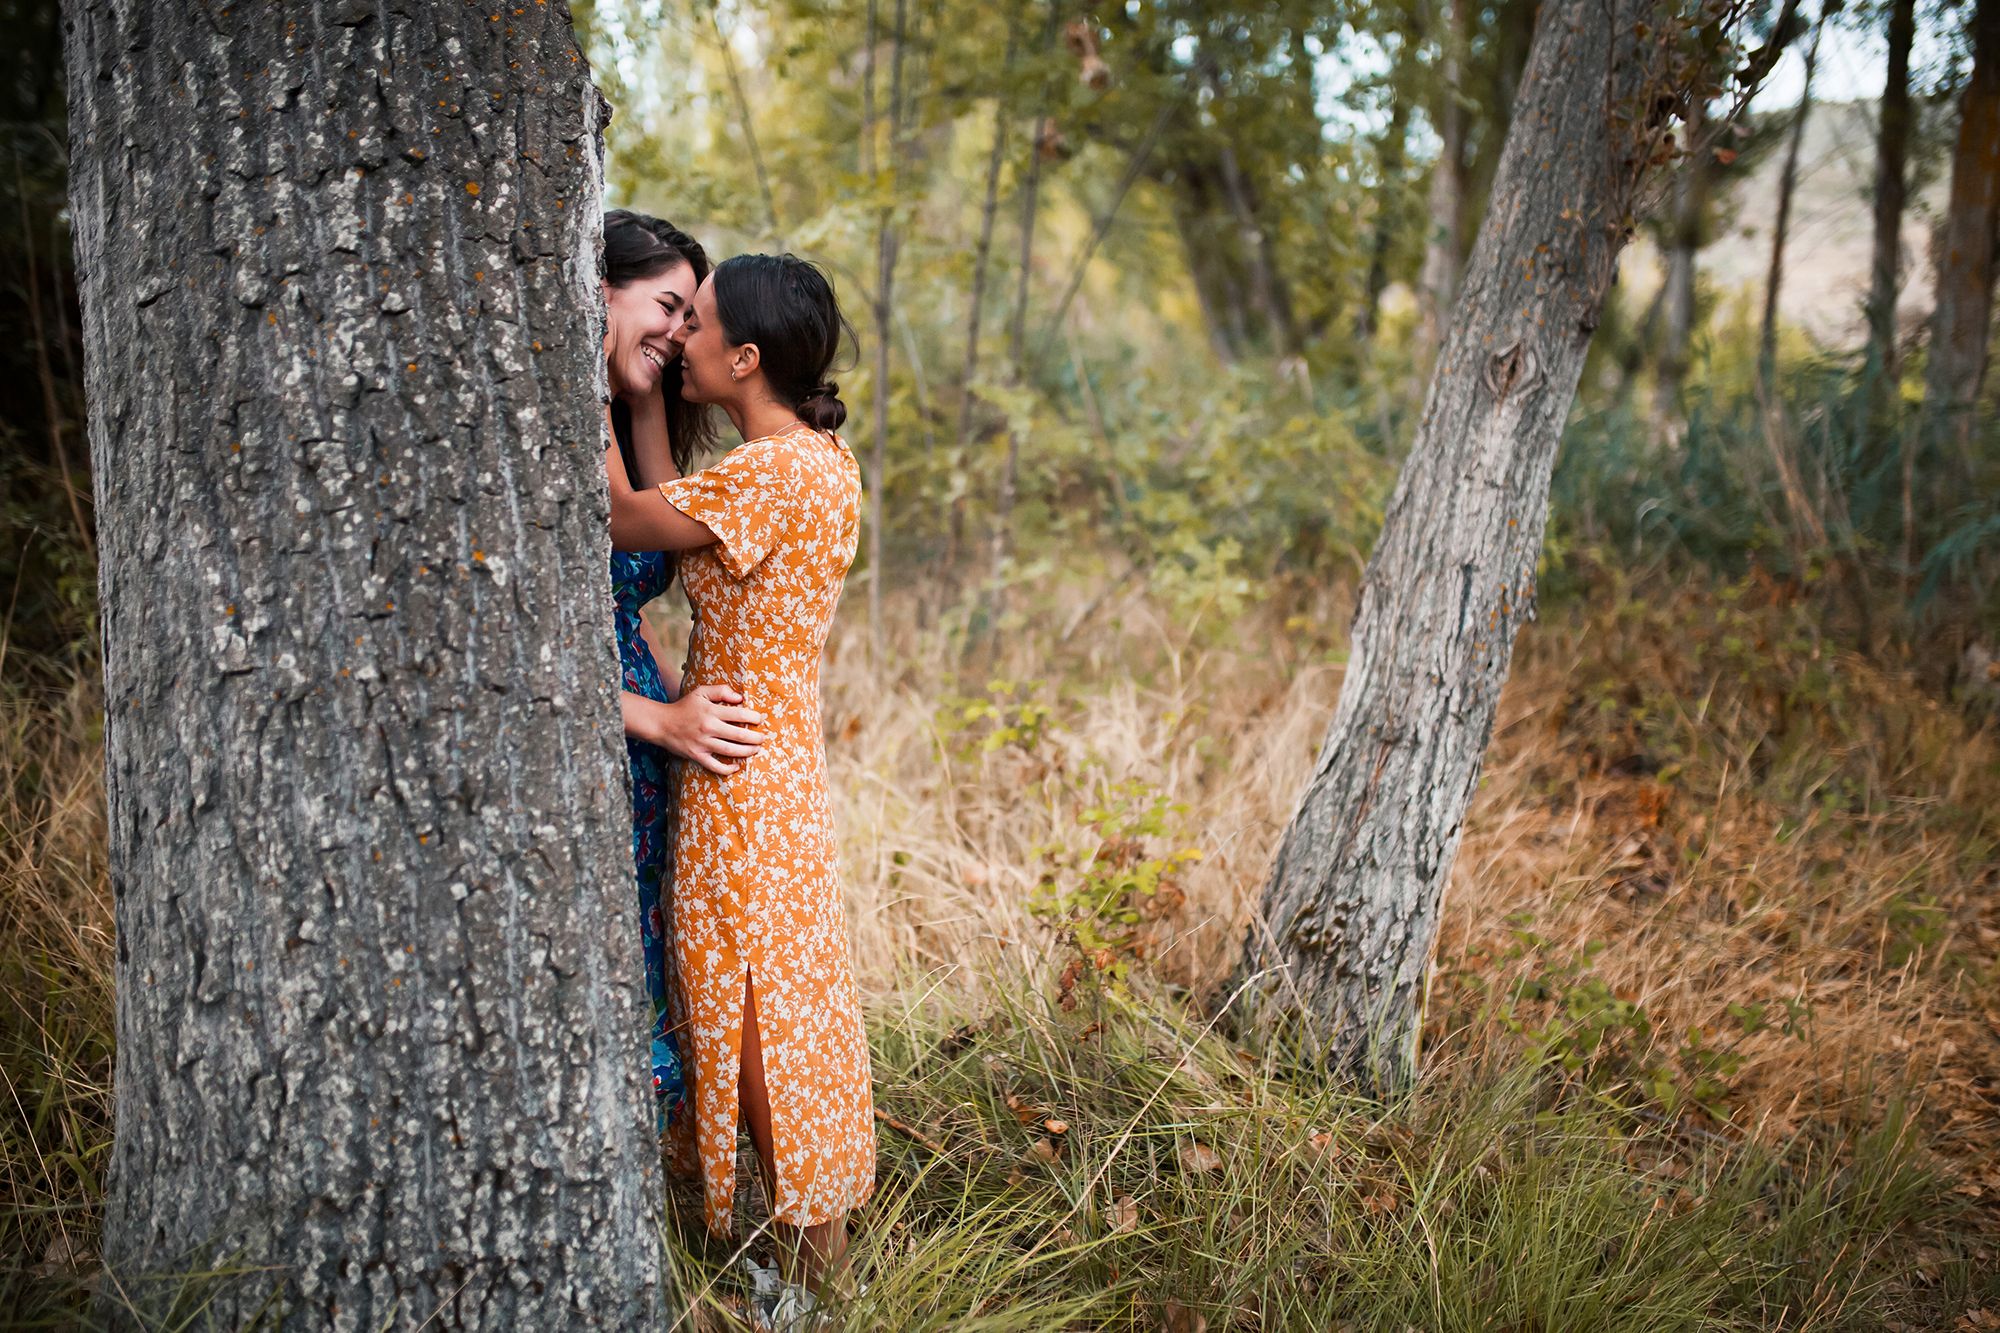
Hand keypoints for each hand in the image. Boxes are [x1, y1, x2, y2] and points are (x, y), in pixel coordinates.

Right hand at [649, 685, 764, 774]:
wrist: (662, 723)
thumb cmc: (684, 706)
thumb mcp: (701, 692)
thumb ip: (721, 691)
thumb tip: (740, 698)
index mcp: (711, 711)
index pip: (740, 715)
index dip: (754, 718)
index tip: (760, 719)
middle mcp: (708, 727)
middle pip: (739, 735)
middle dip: (755, 738)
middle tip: (763, 738)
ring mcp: (702, 743)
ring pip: (731, 751)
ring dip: (747, 752)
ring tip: (756, 749)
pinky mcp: (697, 755)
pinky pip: (715, 766)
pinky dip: (727, 769)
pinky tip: (737, 767)